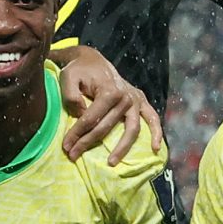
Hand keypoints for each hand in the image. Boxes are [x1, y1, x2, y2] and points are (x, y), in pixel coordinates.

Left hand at [56, 48, 162, 164]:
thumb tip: (81, 114)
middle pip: (106, 127)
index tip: (66, 146)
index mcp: (109, 91)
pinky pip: (152, 118)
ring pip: (132, 130)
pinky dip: (156, 133)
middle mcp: (125, 97)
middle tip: (73, 155)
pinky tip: (155, 148)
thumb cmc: (79, 70)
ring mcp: (135, 101)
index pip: (90, 118)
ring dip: (122, 148)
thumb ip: (71, 95)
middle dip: (88, 143)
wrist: (92, 60)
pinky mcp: (141, 102)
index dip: (77, 134)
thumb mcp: (68, 77)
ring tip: (111, 163)